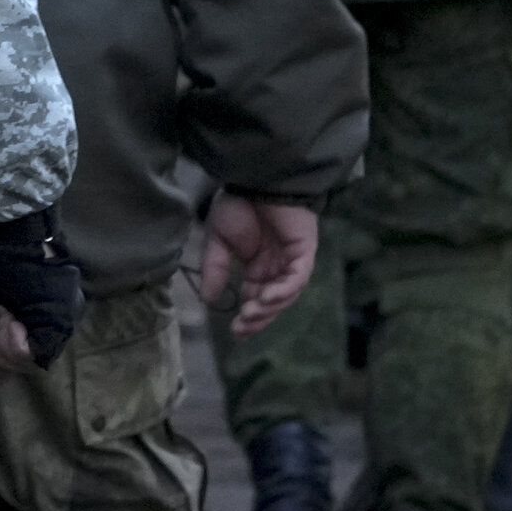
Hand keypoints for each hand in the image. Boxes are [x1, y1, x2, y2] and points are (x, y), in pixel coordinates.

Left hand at [0, 207, 84, 367]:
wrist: (17, 220)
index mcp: (54, 315)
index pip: (33, 356)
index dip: (7, 352)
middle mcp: (68, 317)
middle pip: (37, 355)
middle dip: (6, 348)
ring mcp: (68, 309)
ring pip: (40, 343)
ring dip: (12, 340)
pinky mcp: (63, 301)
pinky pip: (44, 328)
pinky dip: (23, 329)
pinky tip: (5, 315)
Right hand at [196, 193, 319, 334]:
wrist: (255, 179)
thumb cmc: (236, 204)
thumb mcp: (217, 241)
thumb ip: (215, 269)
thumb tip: (208, 300)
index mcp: (257, 266)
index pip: (255, 298)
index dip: (247, 317)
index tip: (234, 331)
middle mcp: (276, 267)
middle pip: (272, 302)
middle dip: (258, 318)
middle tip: (241, 328)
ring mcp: (292, 261)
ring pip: (286, 294)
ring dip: (270, 307)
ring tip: (251, 313)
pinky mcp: (304, 252)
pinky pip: (297, 278)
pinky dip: (283, 290)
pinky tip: (267, 297)